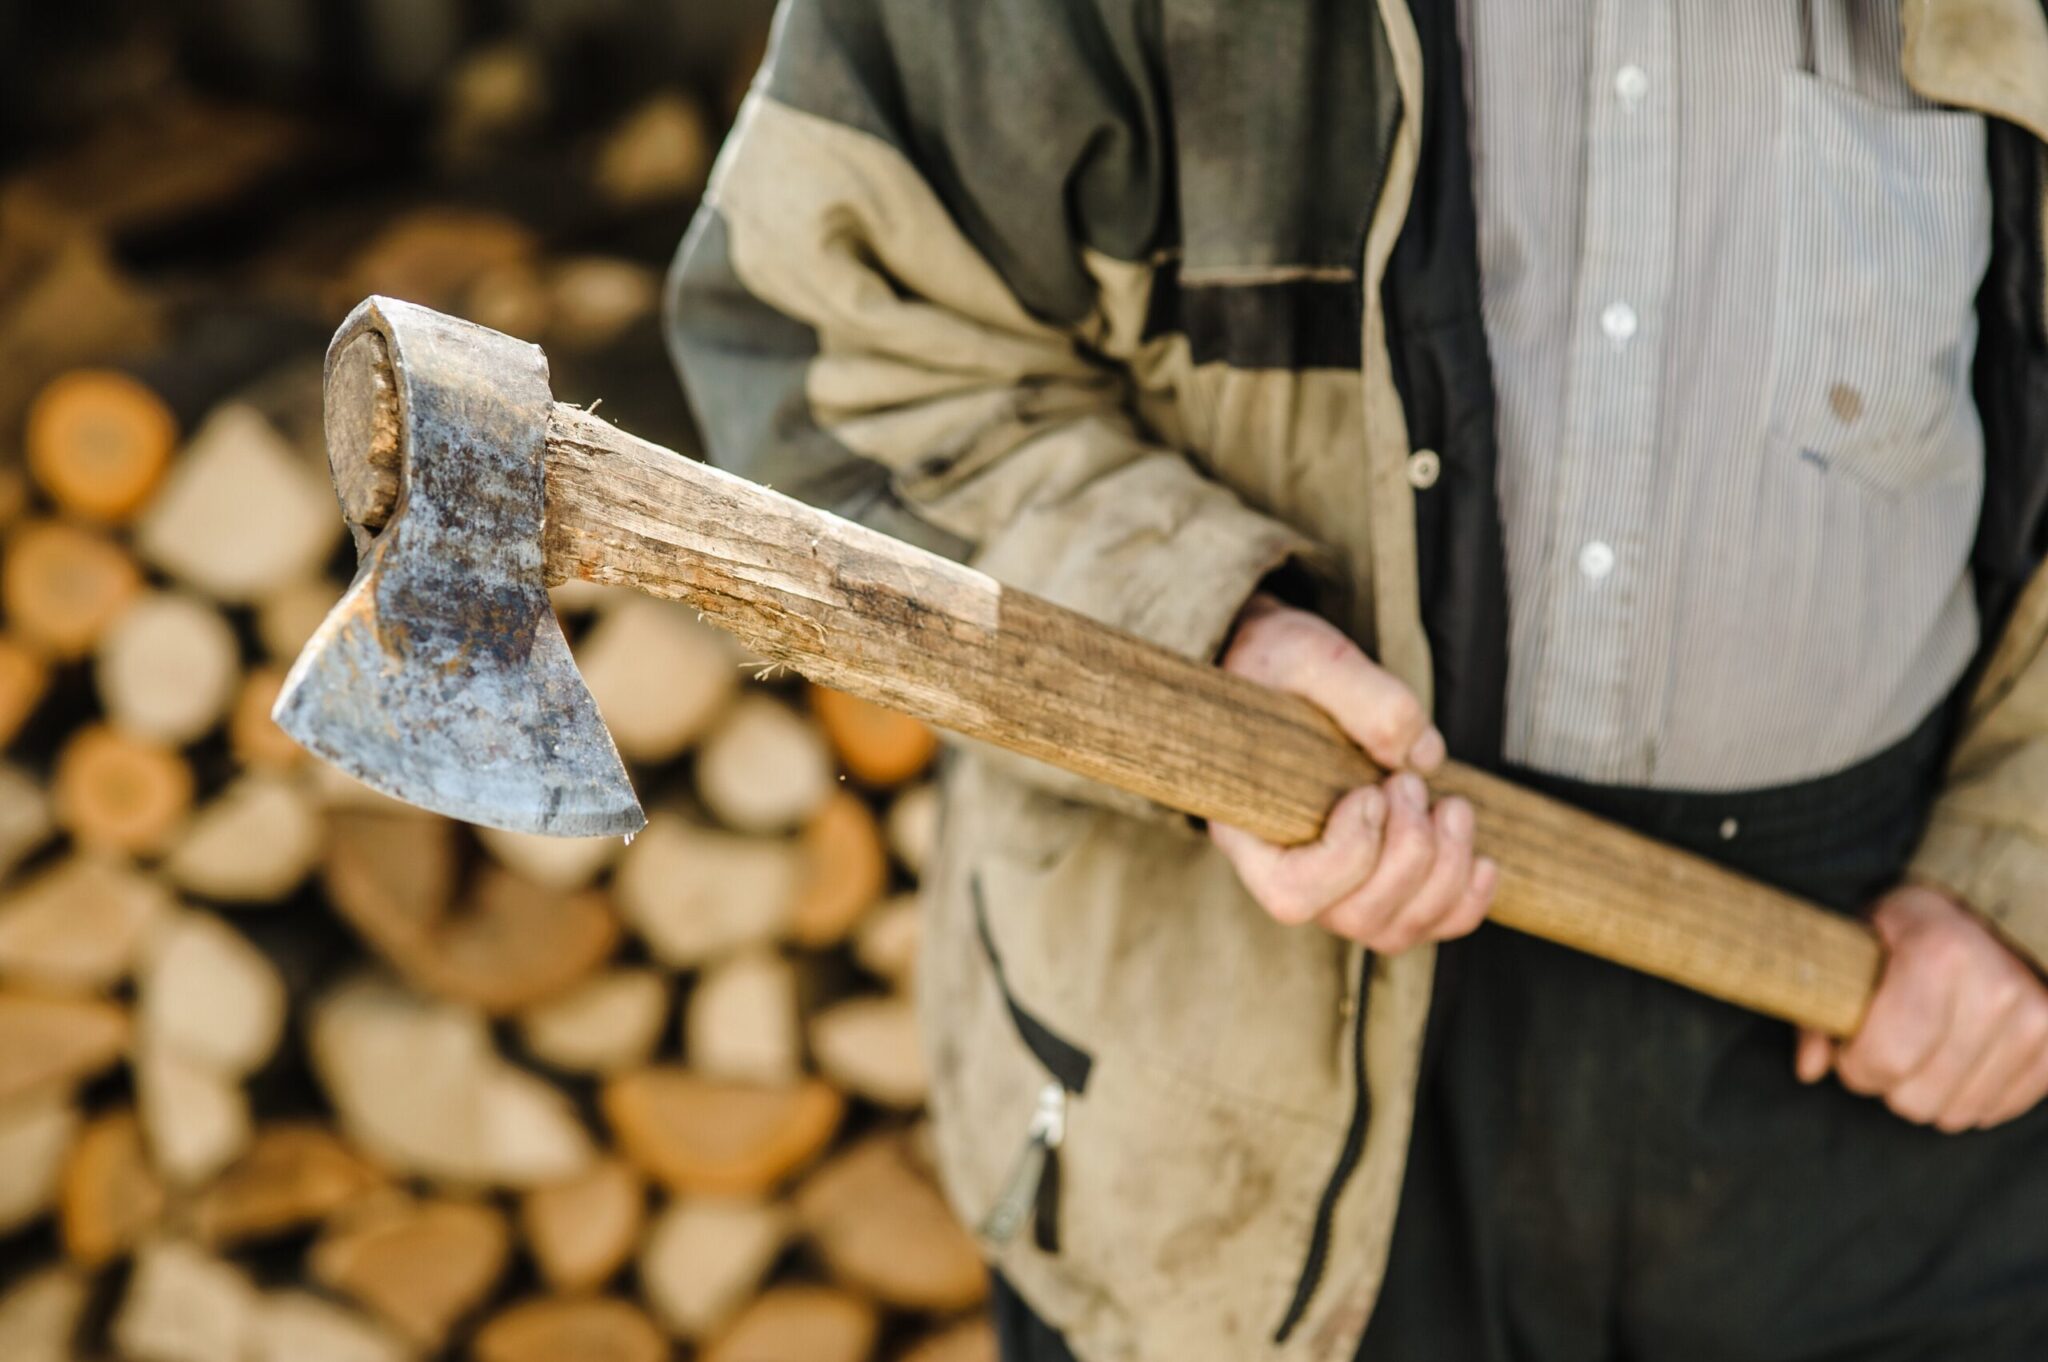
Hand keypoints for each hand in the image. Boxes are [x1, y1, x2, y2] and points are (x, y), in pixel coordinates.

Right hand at [1207, 593, 1497, 951]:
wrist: (1285, 675)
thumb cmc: (1279, 666)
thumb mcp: (1309, 656)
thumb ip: (1363, 696)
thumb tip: (1423, 756)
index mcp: (1249, 828)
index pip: (1292, 893)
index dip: (1349, 855)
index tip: (1371, 790)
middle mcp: (1289, 870)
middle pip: (1354, 916)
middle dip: (1409, 855)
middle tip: (1411, 784)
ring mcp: (1336, 885)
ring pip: (1394, 929)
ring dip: (1444, 874)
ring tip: (1452, 806)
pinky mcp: (1380, 880)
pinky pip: (1428, 926)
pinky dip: (1466, 903)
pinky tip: (1484, 860)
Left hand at [1797, 884, 2047, 1131]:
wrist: (1983, 912)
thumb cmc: (1903, 932)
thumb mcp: (1851, 947)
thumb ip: (1820, 1007)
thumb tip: (1808, 1069)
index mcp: (1939, 951)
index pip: (1888, 1056)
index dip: (1854, 1065)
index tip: (1849, 1046)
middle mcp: (1996, 987)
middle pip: (1918, 1096)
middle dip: (1887, 1081)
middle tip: (1885, 1045)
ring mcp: (2036, 1018)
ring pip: (1955, 1112)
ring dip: (1926, 1091)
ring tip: (1921, 1048)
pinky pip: (1996, 1110)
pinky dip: (1966, 1094)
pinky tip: (1956, 1058)